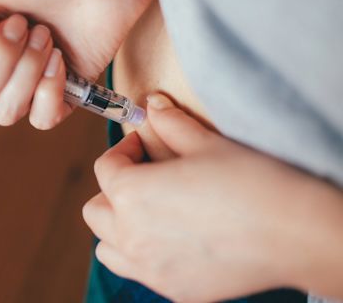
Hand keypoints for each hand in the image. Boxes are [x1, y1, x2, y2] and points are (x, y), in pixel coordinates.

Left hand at [83, 93, 342, 301]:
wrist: (294, 233)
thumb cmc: (250, 183)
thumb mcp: (206, 144)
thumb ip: (170, 124)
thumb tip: (152, 105)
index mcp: (131, 194)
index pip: (105, 168)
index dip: (123, 149)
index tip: (141, 144)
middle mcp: (130, 235)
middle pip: (96, 210)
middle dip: (113, 190)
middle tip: (142, 178)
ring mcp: (150, 268)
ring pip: (108, 248)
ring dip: (118, 228)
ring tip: (148, 214)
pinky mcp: (173, 289)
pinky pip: (139, 272)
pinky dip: (143, 256)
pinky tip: (173, 241)